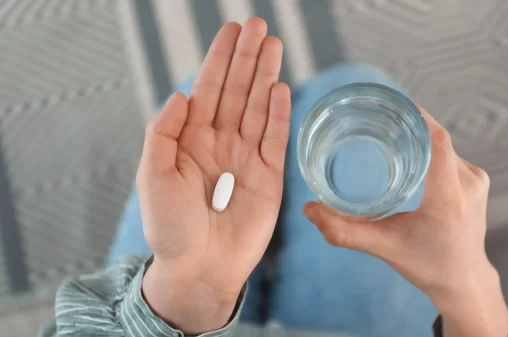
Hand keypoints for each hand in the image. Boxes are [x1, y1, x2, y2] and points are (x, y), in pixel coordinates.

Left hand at [137, 18, 289, 333]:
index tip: (231, 31)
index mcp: (191, 140)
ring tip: (273, 44)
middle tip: (257, 26)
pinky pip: (275, 139)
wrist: (197, 268)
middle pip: (236, 91)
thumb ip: (163, 132)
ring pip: (258, 108)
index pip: (208, 89)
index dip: (219, 59)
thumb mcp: (152, 175)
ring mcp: (247, 158)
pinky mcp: (270, 178)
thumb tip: (181, 95)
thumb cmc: (170, 227)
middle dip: (247, 58)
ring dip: (265, 76)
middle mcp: (221, 143)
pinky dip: (278, 114)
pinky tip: (279, 88)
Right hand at [303, 106, 507, 336]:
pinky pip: (450, 152)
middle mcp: (468, 184)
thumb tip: (309, 209)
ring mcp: (476, 180)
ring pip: (443, 144)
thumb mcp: (383, 247)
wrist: (464, 280)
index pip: (437, 141)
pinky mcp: (476, 180)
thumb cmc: (427, 264)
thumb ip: (344, 231)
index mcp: (448, 198)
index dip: (417, 116)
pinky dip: (429, 145)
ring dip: (418, 134)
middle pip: (436, 138)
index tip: (391, 104)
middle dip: (408, 123)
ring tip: (388, 127)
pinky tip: (408, 146)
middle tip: (377, 115)